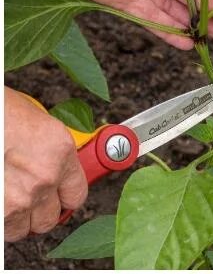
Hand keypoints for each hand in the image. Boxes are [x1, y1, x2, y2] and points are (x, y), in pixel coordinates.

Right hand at [4, 88, 87, 240]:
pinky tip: (0, 201)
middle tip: (28, 200)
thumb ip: (52, 152)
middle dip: (39, 212)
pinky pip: (2, 228)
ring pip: (23, 229)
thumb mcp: (39, 124)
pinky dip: (1, 220)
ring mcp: (18, 197)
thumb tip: (53, 166)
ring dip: (16, 220)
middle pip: (50, 218)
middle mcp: (44, 177)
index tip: (57, 198)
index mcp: (60, 152)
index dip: (64, 198)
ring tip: (9, 201)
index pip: (76, 195)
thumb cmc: (3, 112)